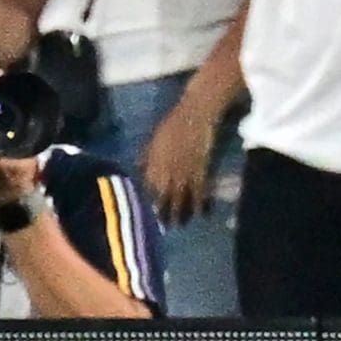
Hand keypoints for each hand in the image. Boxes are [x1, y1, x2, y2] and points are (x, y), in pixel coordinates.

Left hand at [140, 99, 220, 222]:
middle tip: (165, 226)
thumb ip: (145, 158)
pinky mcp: (201, 170)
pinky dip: (202, 203)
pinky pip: (200, 191)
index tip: (147, 213)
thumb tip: (137, 171)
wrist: (195, 114)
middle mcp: (166, 174)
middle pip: (163, 199)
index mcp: (152, 166)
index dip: (148, 203)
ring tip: (182, 223)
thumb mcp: (152, 141)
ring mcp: (184, 174)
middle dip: (164, 213)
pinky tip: (204, 212)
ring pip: (181, 198)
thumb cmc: (172, 124)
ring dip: (181, 212)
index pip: (148, 190)